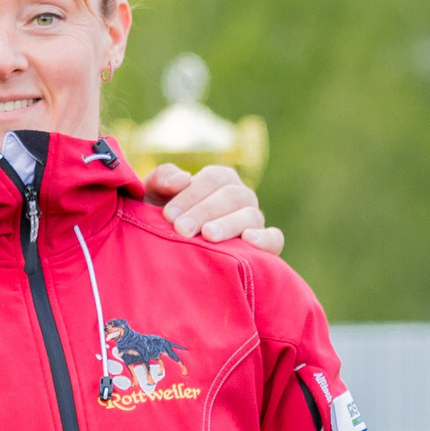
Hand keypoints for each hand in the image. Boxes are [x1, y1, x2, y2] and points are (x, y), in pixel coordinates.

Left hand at [146, 162, 283, 255]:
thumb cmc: (163, 220)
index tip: (168, 215)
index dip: (191, 194)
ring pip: (251, 216)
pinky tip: (248, 241)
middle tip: (182, 229)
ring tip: (208, 236)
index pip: (213, 179)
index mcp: (220, 180)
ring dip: (229, 225)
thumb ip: (162, 180)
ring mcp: (255, 220)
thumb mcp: (154, 197)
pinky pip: (275, 239)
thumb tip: (181, 179)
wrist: (169, 251)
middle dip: (205, 212)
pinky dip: (265, 239)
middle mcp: (242, 197)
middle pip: (232, 196)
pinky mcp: (265, 245)